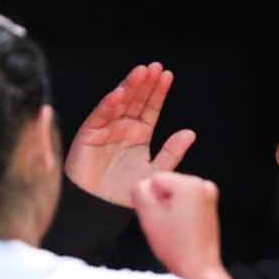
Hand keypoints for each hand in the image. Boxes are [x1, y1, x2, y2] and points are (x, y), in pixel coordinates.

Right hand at [64, 62, 195, 206]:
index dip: (158, 92)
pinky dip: (108, 105)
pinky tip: (118, 94)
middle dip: (145, 84)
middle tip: (155, 68)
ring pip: (118, 104)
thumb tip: (189, 133)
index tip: (168, 76)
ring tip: (140, 73)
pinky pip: (99, 117)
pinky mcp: (89, 136)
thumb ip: (171, 153)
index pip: (150, 108)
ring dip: (128, 87)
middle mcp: (122, 128)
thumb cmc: (123, 193)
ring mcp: (106, 130)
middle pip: (135, 100)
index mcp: (139, 134)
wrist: (100, 209)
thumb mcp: (155, 172)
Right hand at [131, 171, 222, 278]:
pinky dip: (180, 214)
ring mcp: (208, 196)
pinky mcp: (209, 207)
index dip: (149, 199)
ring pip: (175, 195)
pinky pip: (185, 203)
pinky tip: (181, 231)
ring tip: (174, 230)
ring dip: (169, 210)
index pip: (154, 179)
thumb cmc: (178, 248)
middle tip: (165, 226)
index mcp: (189, 184)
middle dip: (161, 203)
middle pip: (166, 186)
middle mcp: (203, 185)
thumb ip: (139, 192)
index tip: (157, 218)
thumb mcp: (149, 216)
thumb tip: (141, 185)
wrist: (199, 269)